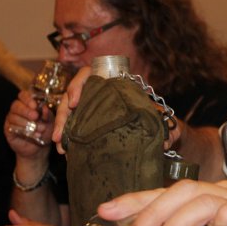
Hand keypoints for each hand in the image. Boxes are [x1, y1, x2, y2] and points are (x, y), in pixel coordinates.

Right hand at [4, 90, 52, 157]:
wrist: (39, 147)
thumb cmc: (45, 130)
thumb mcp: (50, 122)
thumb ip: (47, 114)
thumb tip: (44, 107)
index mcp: (27, 103)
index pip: (23, 95)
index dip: (27, 99)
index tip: (35, 105)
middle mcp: (17, 109)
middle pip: (16, 105)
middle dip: (26, 110)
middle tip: (35, 116)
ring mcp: (11, 119)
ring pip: (14, 117)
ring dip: (27, 123)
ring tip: (40, 129)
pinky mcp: (8, 130)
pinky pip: (12, 127)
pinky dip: (23, 131)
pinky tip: (34, 134)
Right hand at [51, 65, 181, 150]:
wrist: (163, 134)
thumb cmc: (163, 121)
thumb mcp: (166, 122)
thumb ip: (168, 129)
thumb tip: (165, 142)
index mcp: (115, 84)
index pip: (90, 74)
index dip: (79, 84)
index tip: (74, 102)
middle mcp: (101, 94)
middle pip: (73, 95)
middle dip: (62, 115)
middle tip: (58, 135)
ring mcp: (93, 109)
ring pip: (69, 113)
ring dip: (61, 129)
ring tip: (61, 149)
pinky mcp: (90, 125)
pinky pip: (73, 127)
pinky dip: (67, 139)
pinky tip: (66, 152)